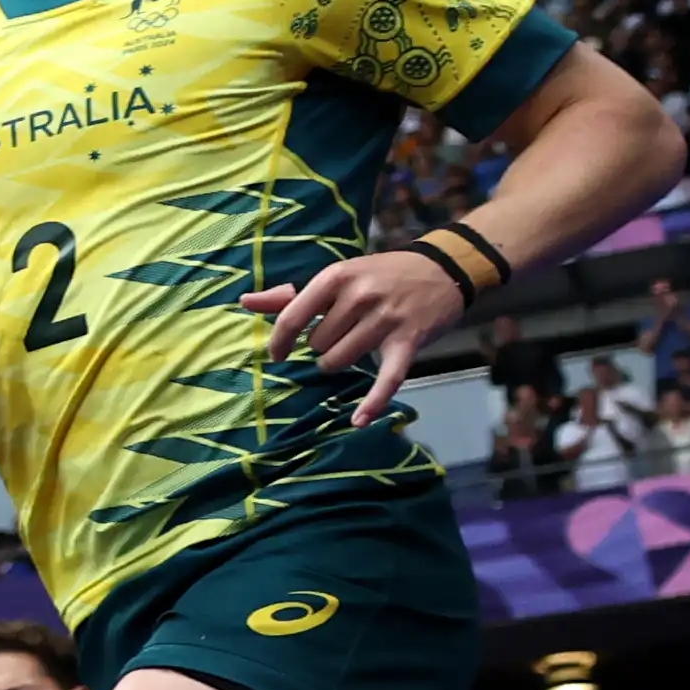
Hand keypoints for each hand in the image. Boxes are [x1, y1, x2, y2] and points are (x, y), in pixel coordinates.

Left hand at [246, 246, 465, 422]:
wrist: (442, 268)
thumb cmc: (380, 274)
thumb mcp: (337, 276)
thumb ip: (291, 294)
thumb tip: (246, 302)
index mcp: (336, 277)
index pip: (292, 317)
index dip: (279, 341)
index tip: (277, 355)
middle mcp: (360, 297)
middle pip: (317, 343)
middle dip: (322, 346)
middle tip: (341, 332)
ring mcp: (386, 319)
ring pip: (340, 360)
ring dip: (338, 362)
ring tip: (353, 346)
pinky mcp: (408, 341)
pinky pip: (388, 378)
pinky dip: (374, 401)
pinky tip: (359, 421)